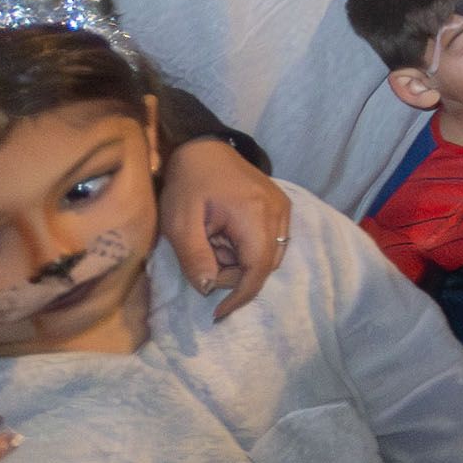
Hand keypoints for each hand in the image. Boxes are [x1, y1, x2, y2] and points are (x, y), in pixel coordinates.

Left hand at [163, 136, 291, 319]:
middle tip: (204, 258)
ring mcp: (282, 207)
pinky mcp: (280, 205)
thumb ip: (195, 259)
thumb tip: (210, 289)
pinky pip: (272, 240)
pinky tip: (226, 235)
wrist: (203, 149)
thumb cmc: (188, 185)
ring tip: (213, 242)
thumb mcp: (179, 224)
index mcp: (254, 215)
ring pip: (270, 254)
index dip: (240, 296)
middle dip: (233, 274)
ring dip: (240, 261)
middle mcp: (277, 212)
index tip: (217, 313)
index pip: (257, 269)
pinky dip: (248, 248)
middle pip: (264, 265)